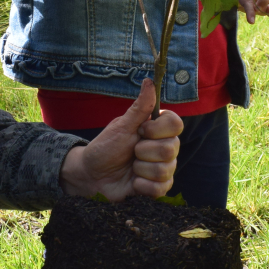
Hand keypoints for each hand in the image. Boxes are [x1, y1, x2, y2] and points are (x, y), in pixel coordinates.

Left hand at [59, 79, 181, 201]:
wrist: (92, 175)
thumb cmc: (106, 147)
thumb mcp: (121, 126)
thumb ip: (139, 107)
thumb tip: (149, 81)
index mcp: (158, 130)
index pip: (176, 123)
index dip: (157, 129)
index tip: (140, 130)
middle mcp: (165, 147)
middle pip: (171, 148)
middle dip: (142, 151)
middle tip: (131, 152)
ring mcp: (163, 168)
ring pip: (165, 169)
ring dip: (140, 169)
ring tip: (130, 167)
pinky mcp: (158, 187)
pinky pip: (160, 187)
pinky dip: (141, 185)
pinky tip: (132, 182)